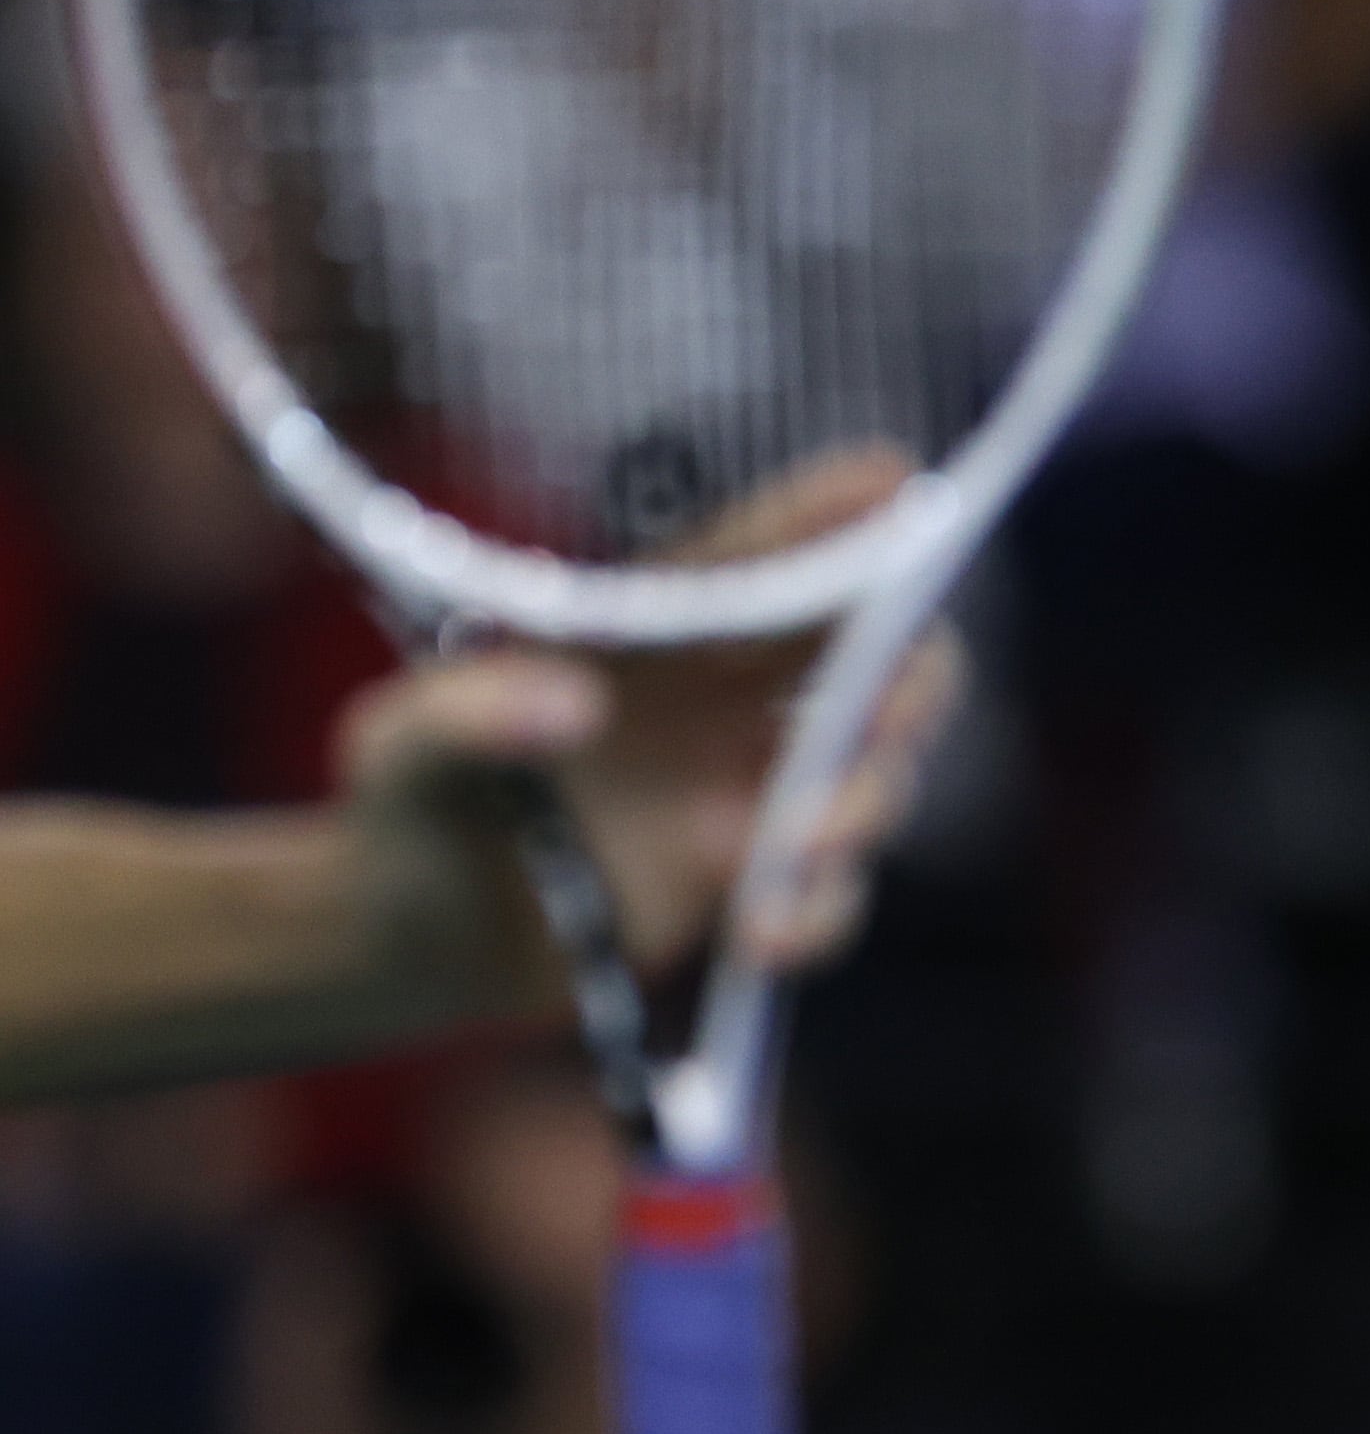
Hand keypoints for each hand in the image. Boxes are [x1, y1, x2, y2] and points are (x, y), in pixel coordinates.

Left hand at [339, 449, 966, 984]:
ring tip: (792, 859)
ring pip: (877, 774)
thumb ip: (461, 712)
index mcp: (657, 633)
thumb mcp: (395, 752)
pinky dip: (820, 912)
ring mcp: (749, 793)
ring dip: (863, 808)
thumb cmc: (398, 817)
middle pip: (881, 657)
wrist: (408, 947)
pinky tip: (760, 940)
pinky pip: (834, 891)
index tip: (900, 486)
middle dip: (909, 686)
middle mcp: (724, 701)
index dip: (844, 517)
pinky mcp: (753, 885)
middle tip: (882, 730)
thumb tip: (572, 706)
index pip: (769, 555)